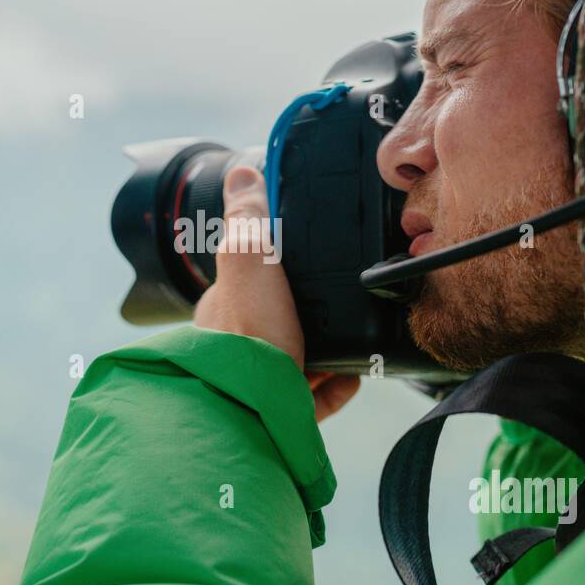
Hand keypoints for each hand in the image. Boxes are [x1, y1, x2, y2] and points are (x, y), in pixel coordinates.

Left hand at [194, 166, 359, 422]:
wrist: (251, 410)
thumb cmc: (247, 337)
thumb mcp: (248, 261)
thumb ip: (248, 219)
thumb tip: (242, 173)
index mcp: (225, 307)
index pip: (252, 278)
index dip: (281, 265)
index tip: (317, 257)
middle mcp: (237, 344)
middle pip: (281, 319)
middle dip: (311, 313)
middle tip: (346, 303)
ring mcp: (260, 380)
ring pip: (300, 359)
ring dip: (330, 350)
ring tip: (358, 337)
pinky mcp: (281, 411)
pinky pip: (314, 398)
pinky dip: (336, 386)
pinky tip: (353, 377)